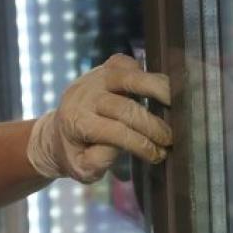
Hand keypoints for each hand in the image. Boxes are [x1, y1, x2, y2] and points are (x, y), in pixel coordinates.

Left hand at [26, 54, 172, 182]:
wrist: (58, 131)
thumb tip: (123, 145)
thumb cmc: (76, 153)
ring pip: (127, 77)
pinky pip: (125, 63)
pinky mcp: (101, 68)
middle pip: (124, 108)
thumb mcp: (82, 169)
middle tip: (170, 139)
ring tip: (175, 105)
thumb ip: (98, 162)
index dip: (141, 144)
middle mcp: (83, 97)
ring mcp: (92, 79)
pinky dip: (143, 72)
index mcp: (76, 123)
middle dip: (152, 125)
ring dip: (156, 89)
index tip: (158, 155)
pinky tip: (157, 88)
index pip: (115, 132)